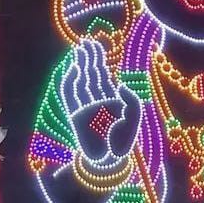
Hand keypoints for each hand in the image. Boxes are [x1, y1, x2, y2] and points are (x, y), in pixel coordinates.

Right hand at [61, 39, 140, 165]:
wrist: (109, 160)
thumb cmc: (123, 142)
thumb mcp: (134, 118)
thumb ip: (132, 100)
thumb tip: (120, 84)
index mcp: (111, 101)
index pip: (103, 76)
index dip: (99, 61)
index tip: (96, 46)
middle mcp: (97, 102)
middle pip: (91, 75)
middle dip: (89, 58)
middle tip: (86, 41)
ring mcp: (85, 108)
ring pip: (81, 81)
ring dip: (80, 65)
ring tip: (79, 50)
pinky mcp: (75, 115)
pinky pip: (70, 95)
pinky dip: (69, 81)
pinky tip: (71, 68)